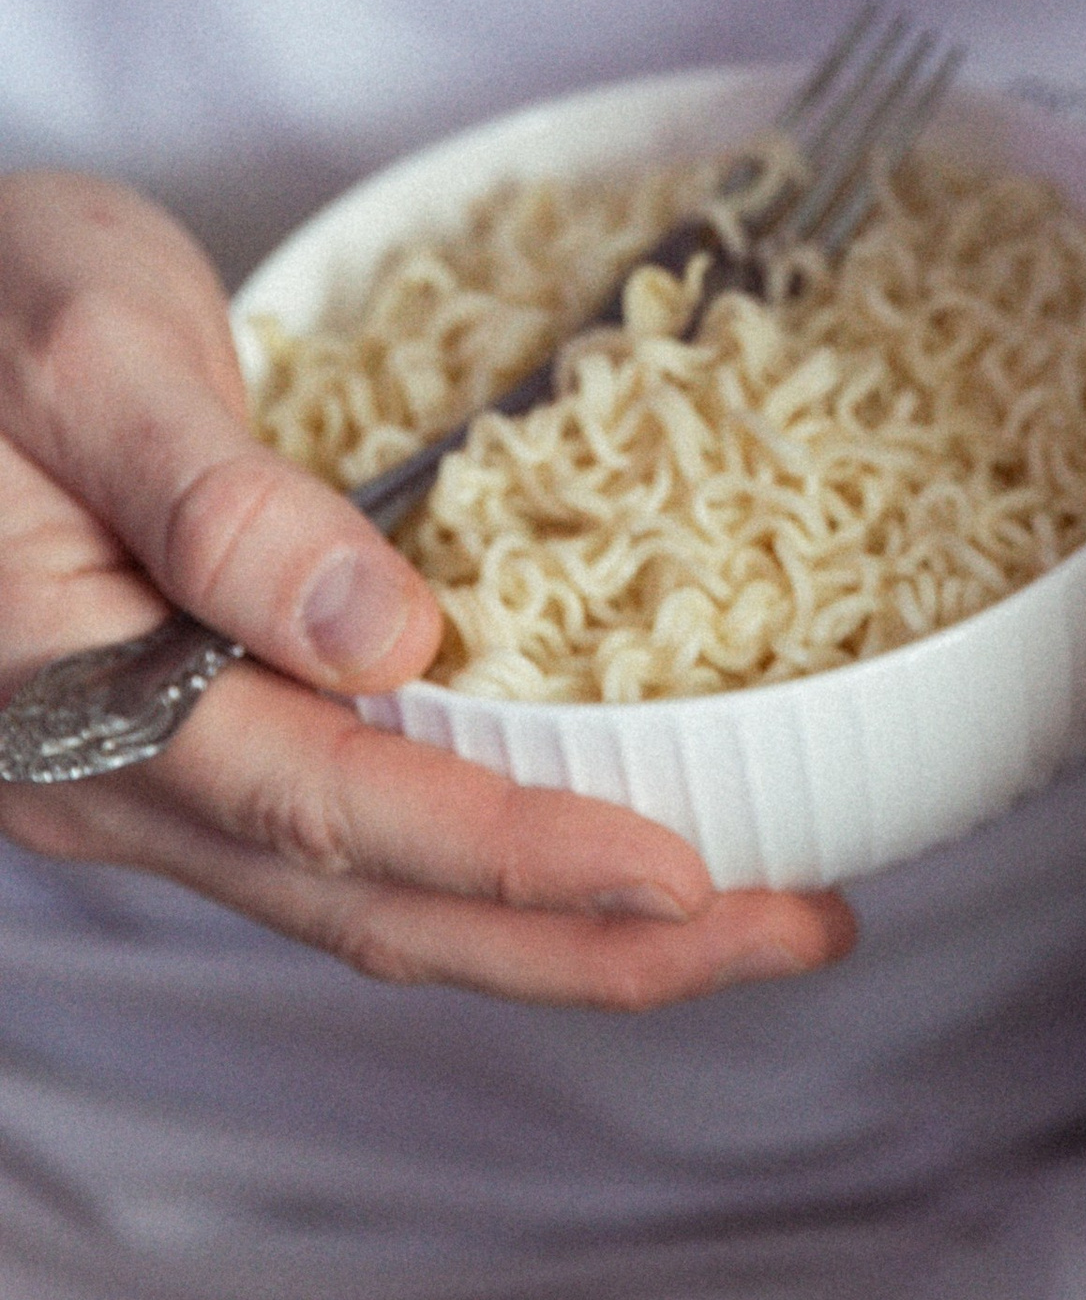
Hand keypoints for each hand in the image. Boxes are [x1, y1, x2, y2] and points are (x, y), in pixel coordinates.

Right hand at [0, 175, 854, 1000]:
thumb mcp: (93, 356)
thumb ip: (221, 503)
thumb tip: (389, 640)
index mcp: (74, 701)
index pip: (332, 813)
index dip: (516, 856)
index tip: (685, 874)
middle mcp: (109, 780)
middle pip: (376, 907)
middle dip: (596, 944)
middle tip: (797, 924)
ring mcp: (147, 777)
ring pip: (374, 896)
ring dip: (567, 921)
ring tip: (757, 907)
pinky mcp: (192, 739)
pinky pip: (359, 835)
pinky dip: (499, 856)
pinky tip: (609, 828)